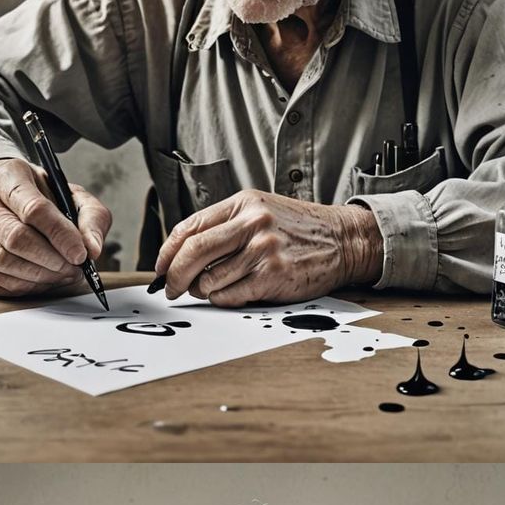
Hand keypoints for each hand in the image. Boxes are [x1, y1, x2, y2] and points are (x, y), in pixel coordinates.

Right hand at [0, 157, 110, 297]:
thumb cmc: (39, 196)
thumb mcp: (71, 195)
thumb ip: (91, 218)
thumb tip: (93, 250)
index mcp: (8, 177)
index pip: (33, 209)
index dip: (60, 236)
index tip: (81, 255)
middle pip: (16, 239)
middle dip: (51, 260)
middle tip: (74, 269)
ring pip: (2, 261)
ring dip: (39, 276)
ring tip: (62, 274)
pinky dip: (23, 286)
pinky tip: (41, 279)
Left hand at [153, 191, 380, 305]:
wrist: (344, 241)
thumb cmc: (300, 230)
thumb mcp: (262, 212)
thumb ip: (227, 226)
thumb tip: (184, 255)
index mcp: (243, 205)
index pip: (190, 228)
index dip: (167, 252)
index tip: (161, 268)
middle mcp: (252, 225)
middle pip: (193, 252)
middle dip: (173, 275)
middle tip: (169, 288)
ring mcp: (264, 251)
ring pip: (209, 279)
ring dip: (201, 290)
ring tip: (208, 290)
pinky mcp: (274, 276)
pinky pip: (230, 295)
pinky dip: (222, 299)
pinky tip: (230, 295)